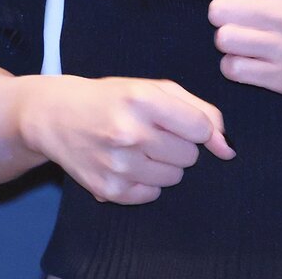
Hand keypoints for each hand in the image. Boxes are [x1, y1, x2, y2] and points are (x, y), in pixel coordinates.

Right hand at [16, 74, 233, 204]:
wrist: (53, 116)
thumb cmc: (109, 98)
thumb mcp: (151, 88)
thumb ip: (199, 110)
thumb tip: (228, 147)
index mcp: (141, 99)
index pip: (200, 128)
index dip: (194, 127)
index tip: (176, 122)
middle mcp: (129, 132)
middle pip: (190, 155)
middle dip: (177, 144)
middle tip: (150, 132)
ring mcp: (118, 164)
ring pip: (174, 177)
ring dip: (162, 164)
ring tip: (136, 147)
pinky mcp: (108, 190)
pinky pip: (152, 194)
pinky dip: (145, 181)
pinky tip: (125, 162)